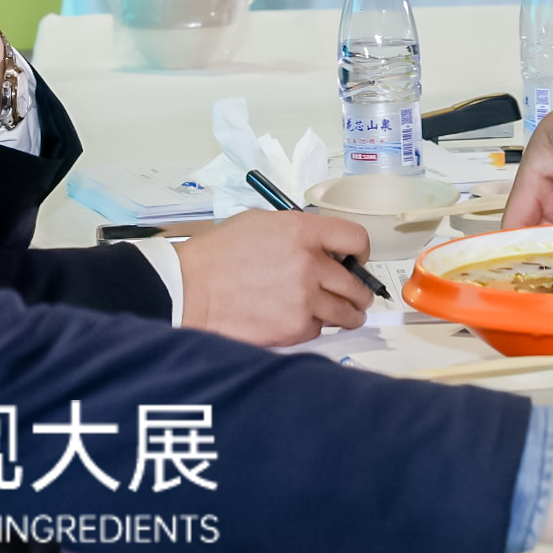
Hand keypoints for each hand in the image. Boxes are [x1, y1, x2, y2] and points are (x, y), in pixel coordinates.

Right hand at [174, 210, 375, 343]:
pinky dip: (314, 327)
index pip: (356, 238)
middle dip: (358, 291)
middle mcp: (309, 263)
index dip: (360, 252)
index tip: (357, 261)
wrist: (191, 289)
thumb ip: (298, 232)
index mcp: (301, 231)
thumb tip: (324, 248)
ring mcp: (304, 298)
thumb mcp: (260, 223)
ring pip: (347, 312)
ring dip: (347, 314)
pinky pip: (320, 330)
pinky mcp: (295, 327)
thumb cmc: (219, 255)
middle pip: (357, 283)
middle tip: (353, 295)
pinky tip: (297, 320)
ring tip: (340, 314)